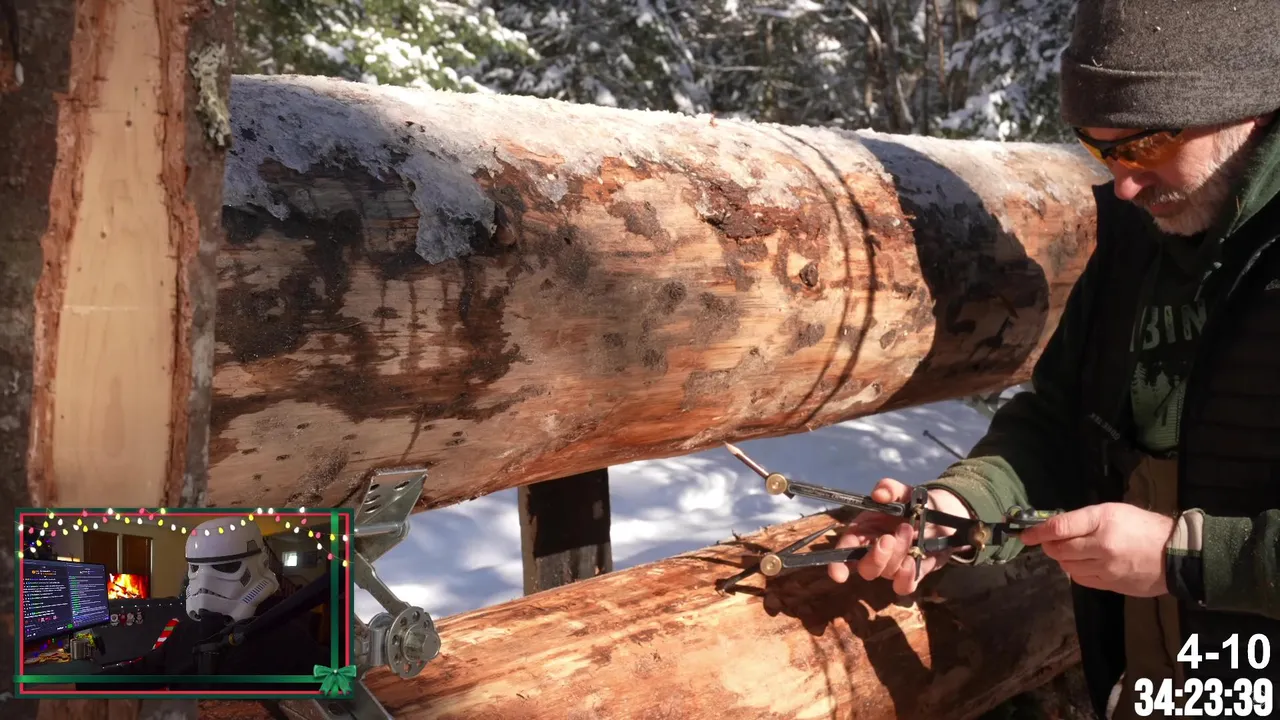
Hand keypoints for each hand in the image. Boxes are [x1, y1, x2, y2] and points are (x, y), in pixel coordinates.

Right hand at [826, 478, 972, 595]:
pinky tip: (913, 560)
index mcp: (863, 532)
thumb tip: (878, 494)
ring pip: (887, 573)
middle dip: (876, 557)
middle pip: (865, 568)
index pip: (845, 550)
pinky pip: (903, 586)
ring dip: (898, 554)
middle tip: (889, 538)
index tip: (839, 575)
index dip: (838, 565)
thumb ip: (890, 488)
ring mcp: (892, 566)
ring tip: (911, 532)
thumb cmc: (914, 504)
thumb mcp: (903, 491)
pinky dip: (907, 577)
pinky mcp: (909, 575)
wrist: (942, 517)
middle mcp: (873, 553)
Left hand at [1018, 502, 1173, 596]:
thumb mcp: (1113, 511)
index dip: (1038, 532)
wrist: (1176, 554)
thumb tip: (1055, 529)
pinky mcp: (1110, 585)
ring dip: (1063, 559)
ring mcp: (1106, 568)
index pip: (1060, 528)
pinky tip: (1083, 564)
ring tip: (1071, 551)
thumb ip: (1083, 520)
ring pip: (1068, 567)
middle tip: (1050, 542)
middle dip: (1050, 546)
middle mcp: (1102, 546)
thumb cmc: (1143, 527)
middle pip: (1059, 550)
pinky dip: (1075, 571)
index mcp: (1102, 521)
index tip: (1025, 535)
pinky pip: (1081, 580)